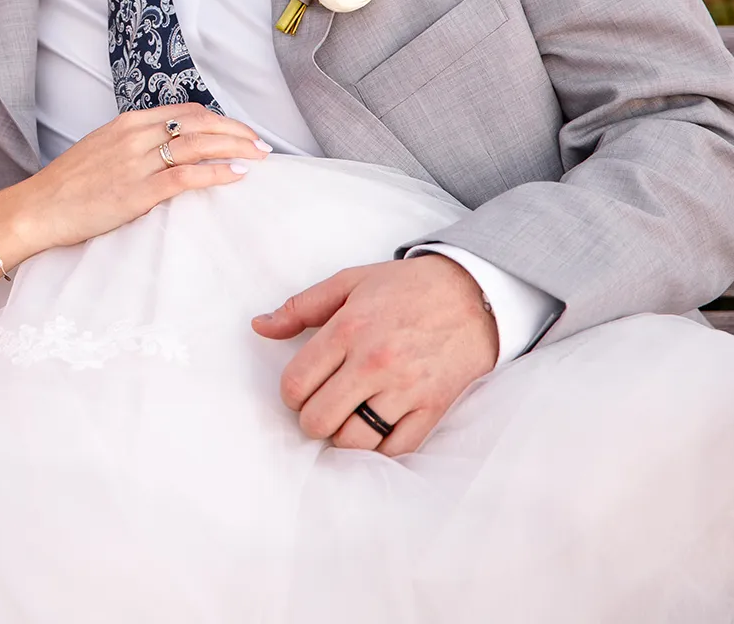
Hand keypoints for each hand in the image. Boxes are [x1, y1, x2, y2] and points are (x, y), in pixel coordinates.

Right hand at [0, 103, 268, 258]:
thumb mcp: (101, 150)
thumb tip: (165, 151)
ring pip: (198, 145)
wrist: (37, 208)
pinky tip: (237, 174)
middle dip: (236, 132)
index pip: (186, 112)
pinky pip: (186, 175)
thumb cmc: (67, 186)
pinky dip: (216, 172)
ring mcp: (136, 162)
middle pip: (199, 124)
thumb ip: (133, 145)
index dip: (219, 120)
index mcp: (128, 123)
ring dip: (235, 148)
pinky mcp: (137, 191)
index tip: (239, 131)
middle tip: (261, 144)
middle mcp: (135, 135)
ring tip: (259, 157)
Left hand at [251, 254, 498, 455]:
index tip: (301, 389)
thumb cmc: (406, 287)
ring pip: (353, 440)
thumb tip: (259, 326)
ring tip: (348, 417)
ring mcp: (405, 389)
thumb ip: (300, 306)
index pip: (295, 384)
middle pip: (318, 419)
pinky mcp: (432, 408)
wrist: (474, 294)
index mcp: (348, 329)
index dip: (290, 394)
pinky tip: (375, 429)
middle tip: (324, 404)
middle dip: (313, 417)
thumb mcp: (349, 282)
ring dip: (343, 435)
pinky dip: (379, 447)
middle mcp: (374, 362)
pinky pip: (395, 450)